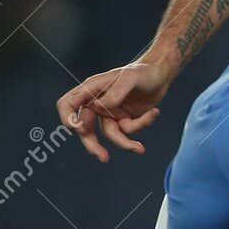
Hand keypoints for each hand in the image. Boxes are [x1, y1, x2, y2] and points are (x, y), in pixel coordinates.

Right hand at [56, 61, 170, 163]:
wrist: (161, 74)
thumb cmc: (143, 71)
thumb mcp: (130, 78)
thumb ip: (115, 93)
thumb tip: (99, 107)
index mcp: (92, 89)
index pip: (67, 104)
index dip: (68, 118)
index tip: (79, 128)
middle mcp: (97, 103)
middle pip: (85, 129)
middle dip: (93, 145)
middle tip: (104, 157)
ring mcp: (109, 112)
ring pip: (109, 134)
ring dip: (124, 142)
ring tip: (139, 149)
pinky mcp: (123, 119)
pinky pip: (127, 130)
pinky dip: (141, 124)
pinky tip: (154, 113)